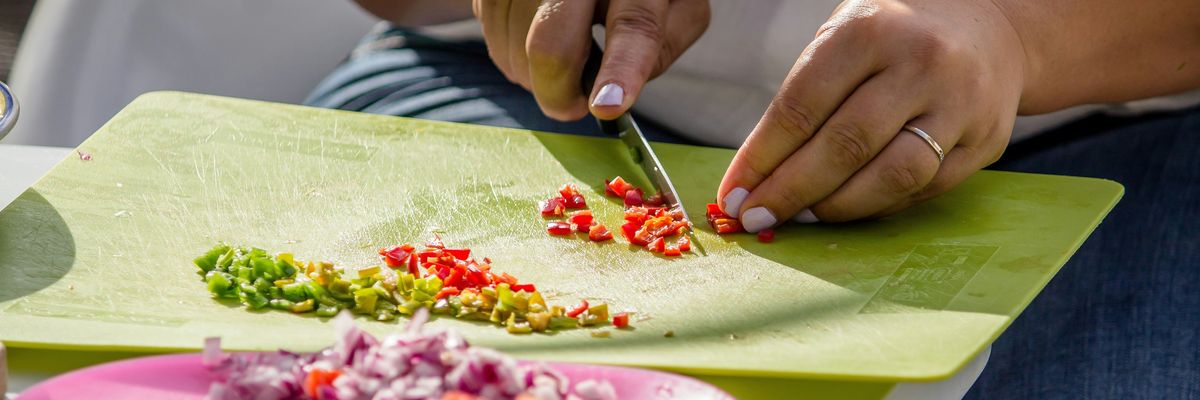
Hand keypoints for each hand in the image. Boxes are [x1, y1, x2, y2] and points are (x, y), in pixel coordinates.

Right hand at [471, 0, 708, 120]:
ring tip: (568, 50)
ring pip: (514, 53)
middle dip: (560, 95)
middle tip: (580, 101)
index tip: (606, 106)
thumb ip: (660, 50)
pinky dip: (517, 59)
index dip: (618, 71)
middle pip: (548, 48)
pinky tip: (543, 37)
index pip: (632, 27)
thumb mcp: (677, 9)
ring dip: (538, 78)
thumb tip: (611, 96)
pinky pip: (495, 43)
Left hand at [717, 0, 1026, 230]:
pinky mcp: (984, 141)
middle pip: (844, 146)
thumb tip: (755, 176)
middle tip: (757, 218)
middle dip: (791, 191)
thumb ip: (804, 99)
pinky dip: (878, 207)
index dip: (761, 158)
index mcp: (869, 31)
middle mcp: (920, 64)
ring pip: (890, 177)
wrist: (988, 26)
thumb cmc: (893, 37)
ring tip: (802, 217)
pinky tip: (848, 208)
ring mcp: (959, 104)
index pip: (801, 107)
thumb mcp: (843, 40)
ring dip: (836, 208)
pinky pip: (923, 190)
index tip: (733, 194)